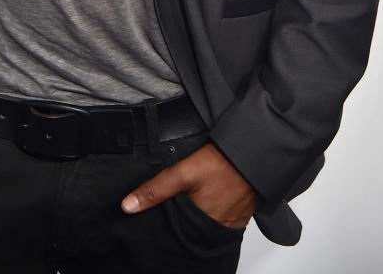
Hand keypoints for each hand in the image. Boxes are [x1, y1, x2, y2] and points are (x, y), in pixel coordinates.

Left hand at [121, 142, 256, 228]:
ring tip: (195, 196)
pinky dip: (215, 208)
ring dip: (200, 213)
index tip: (162, 215)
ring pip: (207, 222)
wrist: (254, 150)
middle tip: (181, 200)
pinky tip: (211, 194)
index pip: (177, 231)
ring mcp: (232, 220)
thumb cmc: (222, 161)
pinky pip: (223, 215)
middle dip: (184, 218)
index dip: (168, 224)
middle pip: (192, 227)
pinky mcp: (242, 212)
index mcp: (201, 222)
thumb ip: (156, 189)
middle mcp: (217, 227)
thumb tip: (128, 206)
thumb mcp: (183, 172)